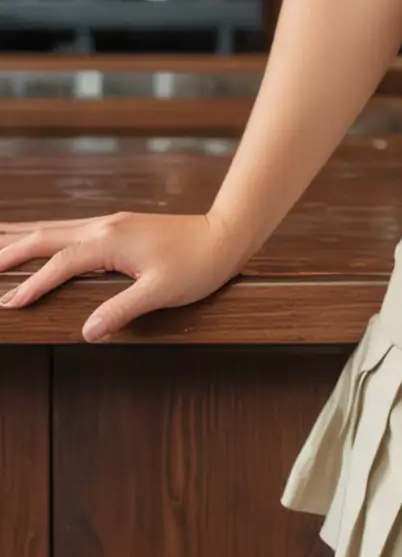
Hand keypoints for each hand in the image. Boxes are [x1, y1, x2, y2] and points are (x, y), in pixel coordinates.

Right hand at [0, 211, 246, 341]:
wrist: (225, 234)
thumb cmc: (198, 263)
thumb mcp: (161, 291)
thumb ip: (122, 310)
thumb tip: (87, 332)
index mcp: (110, 241)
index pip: (60, 264)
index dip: (32, 285)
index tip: (8, 304)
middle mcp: (104, 226)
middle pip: (45, 236)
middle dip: (9, 251)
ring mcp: (110, 223)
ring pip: (54, 229)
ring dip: (22, 238)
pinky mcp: (117, 226)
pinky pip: (69, 229)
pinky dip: (44, 235)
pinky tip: (37, 240)